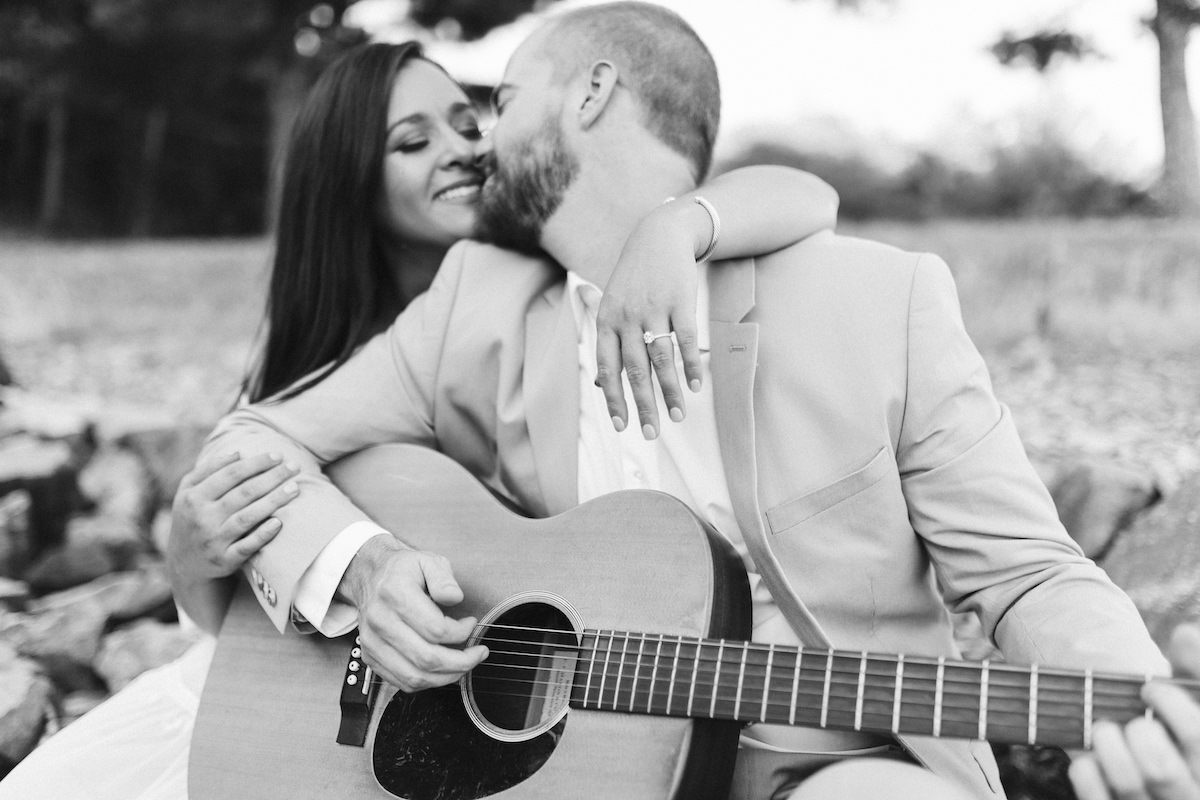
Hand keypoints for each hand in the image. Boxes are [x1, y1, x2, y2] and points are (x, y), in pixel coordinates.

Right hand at [167, 451, 299, 580]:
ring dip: (273, 501)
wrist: (184, 563)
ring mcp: (213, 540)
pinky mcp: (224, 560)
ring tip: (294, 488)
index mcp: (193, 497)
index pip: (230, 474)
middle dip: (272, 477)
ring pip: (247, 517)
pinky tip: (279, 523)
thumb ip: (208, 470)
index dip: (256, 463)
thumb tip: (238, 453)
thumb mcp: (189, 492)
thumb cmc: (192, 517)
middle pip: (243, 493)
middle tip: (295, 467)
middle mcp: (202, 518)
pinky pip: (246, 547)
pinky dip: (262, 535)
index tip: (278, 455)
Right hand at [339, 536, 487, 692]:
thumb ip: (444, 578)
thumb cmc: (403, 570)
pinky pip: (402, 682)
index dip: (461, 632)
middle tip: (477, 653)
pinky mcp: (371, 657)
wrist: (371, 577)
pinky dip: (428, 682)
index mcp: (395, 594)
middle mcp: (380, 621)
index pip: (435, 629)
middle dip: (461, 662)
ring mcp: (372, 643)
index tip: (471, 623)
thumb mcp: (428, 561)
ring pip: (414, 677)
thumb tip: (455, 597)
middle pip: (426, 658)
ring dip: (447, 676)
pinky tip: (443, 670)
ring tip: (465, 664)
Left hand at [596, 201, 703, 439]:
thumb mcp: (612, 306)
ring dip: (671, 392)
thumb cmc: (634, 279)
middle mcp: (627, 317)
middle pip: (636, 370)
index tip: (621, 426)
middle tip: (652, 433)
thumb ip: (609, 345)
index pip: (608, 368)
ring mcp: (654, 309)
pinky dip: (691, 365)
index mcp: (607, 320)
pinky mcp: (680, 302)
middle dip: (644, 405)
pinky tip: (695, 385)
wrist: (658, 237)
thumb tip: (602, 386)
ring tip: (678, 415)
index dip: (614, 398)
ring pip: (662, 360)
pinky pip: (686, 340)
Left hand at [1069, 624, 1199, 799]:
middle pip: (1160, 769)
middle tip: (1130, 720)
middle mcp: (1190, 793)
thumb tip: (1186, 632)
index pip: (1195, 734)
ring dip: (1107, 746)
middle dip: (1137, 733)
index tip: (1149, 689)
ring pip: (1128, 784)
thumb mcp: (1192, 699)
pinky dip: (1086, 772)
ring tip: (1104, 730)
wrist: (1155, 770)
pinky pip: (1099, 799)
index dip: (1168, 704)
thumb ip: (1195, 668)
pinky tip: (1088, 759)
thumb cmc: (1177, 729)